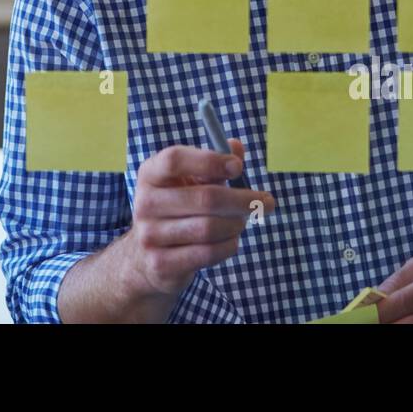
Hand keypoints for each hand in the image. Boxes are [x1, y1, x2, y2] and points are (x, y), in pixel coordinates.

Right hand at [125, 140, 276, 298]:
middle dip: (243, 200)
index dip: (210, 160)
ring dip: (236, 224)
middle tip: (267, 201)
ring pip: (210, 228)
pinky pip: (208, 253)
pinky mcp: (161, 263)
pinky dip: (229, 245)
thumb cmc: (178, 208)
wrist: (146, 256)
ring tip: (242, 221)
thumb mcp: (189, 181)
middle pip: (204, 198)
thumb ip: (213, 164)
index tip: (238, 167)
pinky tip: (231, 239)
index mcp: (150, 173)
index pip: (175, 159)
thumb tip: (236, 148)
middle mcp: (145, 203)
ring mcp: (150, 235)